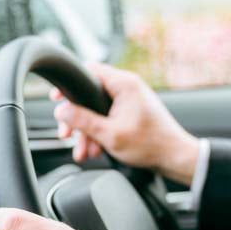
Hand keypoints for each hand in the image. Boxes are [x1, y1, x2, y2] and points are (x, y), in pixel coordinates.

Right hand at [52, 63, 199, 185]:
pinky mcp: (129, 113)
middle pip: (88, 96)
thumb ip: (83, 121)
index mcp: (124, 84)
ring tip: (83, 151)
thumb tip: (61, 111)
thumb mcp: (109, 134)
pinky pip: (106, 119)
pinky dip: (98, 134)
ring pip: (95, 111)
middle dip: (76, 119)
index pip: (89, 71)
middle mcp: (127, 88)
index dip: (69, 85)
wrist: (174, 158)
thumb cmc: (149, 145)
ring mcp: (128, 101)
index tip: (56, 98)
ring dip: (86, 132)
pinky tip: (94, 150)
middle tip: (66, 134)